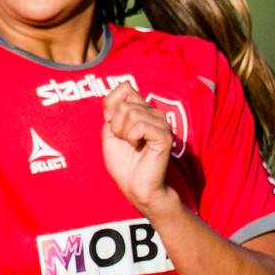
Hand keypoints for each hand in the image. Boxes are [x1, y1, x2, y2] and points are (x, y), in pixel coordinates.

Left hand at [102, 81, 176, 213]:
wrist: (135, 186)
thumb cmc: (124, 163)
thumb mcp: (110, 133)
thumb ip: (112, 111)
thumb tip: (119, 96)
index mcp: (143, 110)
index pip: (125, 87)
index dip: (112, 105)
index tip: (113, 126)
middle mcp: (154, 114)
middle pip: (124, 104)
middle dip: (116, 125)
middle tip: (125, 141)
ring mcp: (161, 123)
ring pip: (131, 113)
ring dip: (124, 133)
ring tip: (132, 146)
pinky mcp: (164, 136)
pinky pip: (140, 126)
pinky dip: (132, 137)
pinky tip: (138, 147)